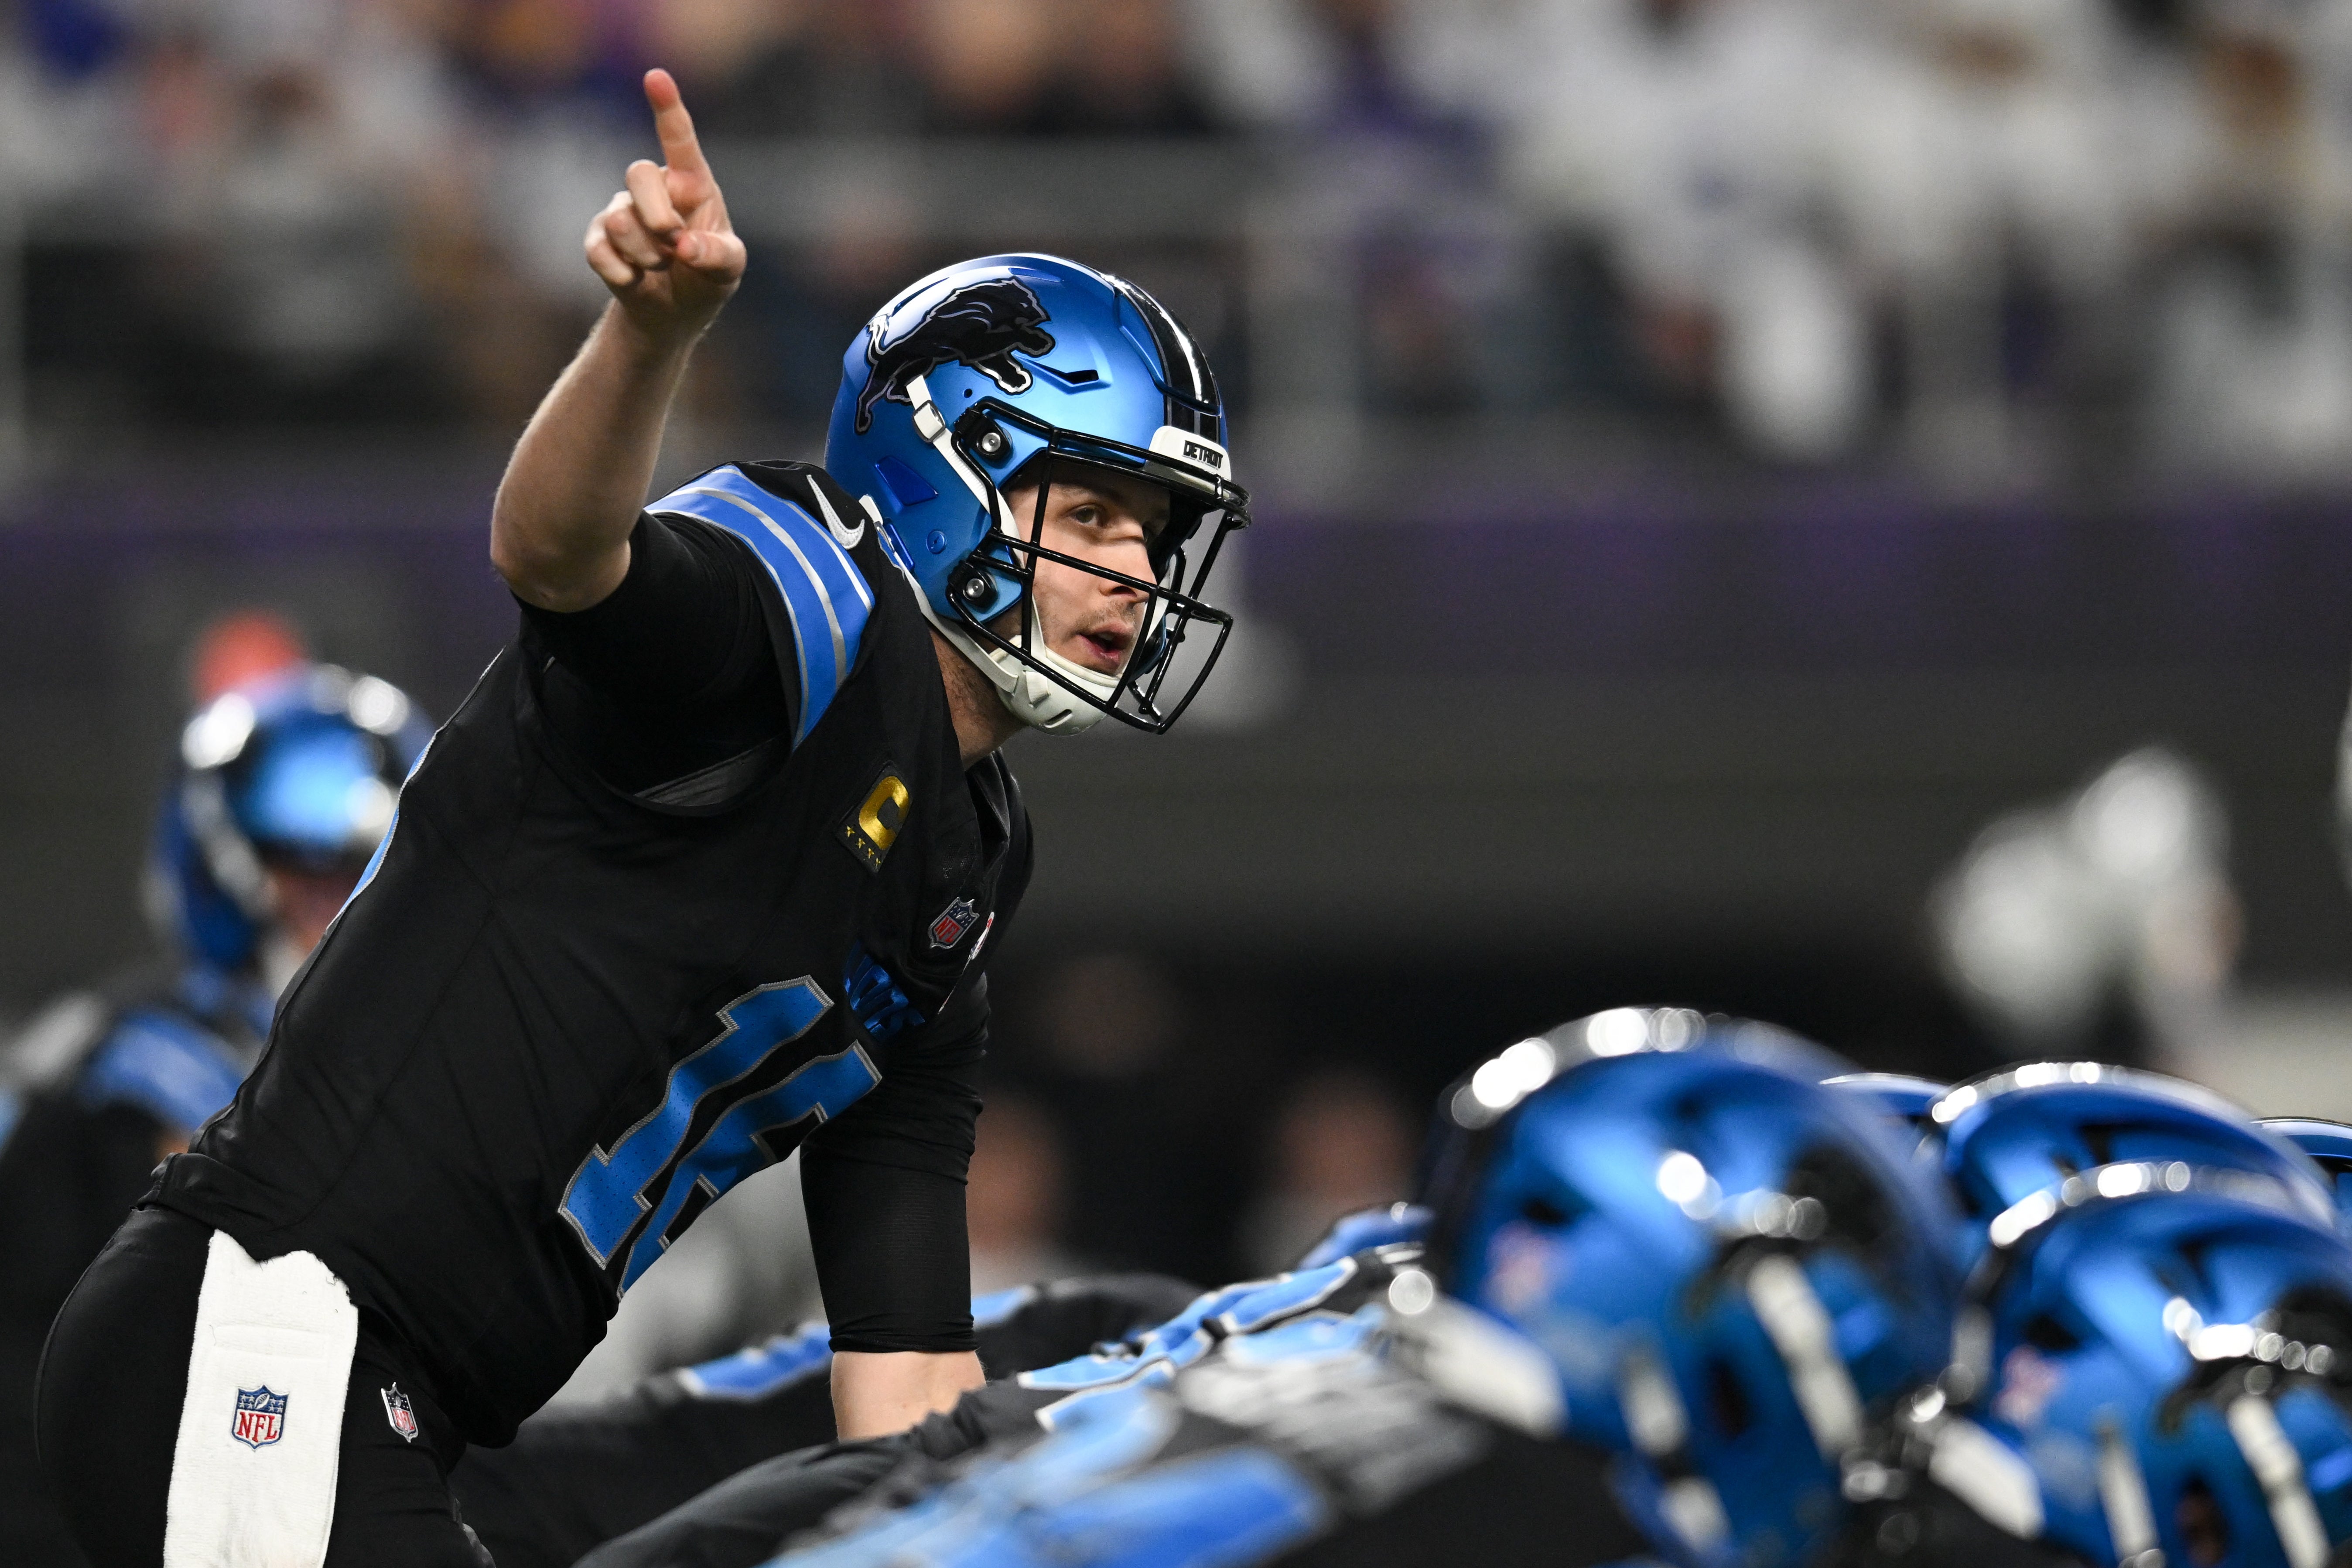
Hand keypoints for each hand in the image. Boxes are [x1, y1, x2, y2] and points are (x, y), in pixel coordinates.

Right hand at [585, 69, 745, 341]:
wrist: (674, 314)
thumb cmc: (708, 279)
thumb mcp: (728, 270)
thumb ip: (718, 255)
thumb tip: (685, 246)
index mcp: (692, 184)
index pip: (679, 140)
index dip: (668, 108)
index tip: (656, 77)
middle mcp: (656, 189)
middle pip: (638, 174)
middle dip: (657, 215)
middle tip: (674, 246)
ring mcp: (622, 210)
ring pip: (617, 218)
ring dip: (645, 253)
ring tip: (661, 267)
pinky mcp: (598, 239)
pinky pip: (598, 250)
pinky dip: (622, 273)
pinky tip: (636, 281)